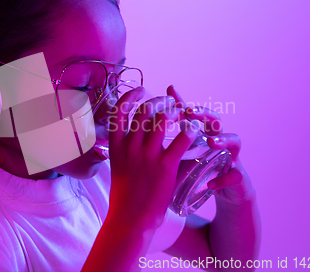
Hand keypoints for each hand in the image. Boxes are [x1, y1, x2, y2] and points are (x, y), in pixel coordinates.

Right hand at [108, 86, 198, 230]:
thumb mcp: (118, 165)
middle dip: (159, 101)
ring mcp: (147, 155)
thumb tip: (130, 134)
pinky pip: (182, 138)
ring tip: (182, 112)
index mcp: (116, 145)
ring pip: (162, 119)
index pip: (119, 110)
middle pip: (144, 110)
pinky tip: (193, 129)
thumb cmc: (125, 194)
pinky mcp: (165, 165)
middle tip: (169, 102)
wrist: (130, 219)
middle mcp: (130, 146)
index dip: (130, 96)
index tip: (141, 90)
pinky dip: (190, 129)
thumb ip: (124, 148)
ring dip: (174, 111)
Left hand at [166, 85, 255, 205]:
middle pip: (215, 120)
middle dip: (204, 114)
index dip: (183, 103)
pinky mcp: (238, 176)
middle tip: (190, 113)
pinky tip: (212, 184)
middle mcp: (219, 141)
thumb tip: (145, 129)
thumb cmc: (201, 169)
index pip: (193, 114)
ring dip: (223, 140)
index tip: (170, 92)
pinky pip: (235, 175)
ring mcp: (231, 156)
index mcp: (203, 135)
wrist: (224, 193)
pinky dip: (224, 179)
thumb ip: (168, 142)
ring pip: (234, 141)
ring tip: (211, 142)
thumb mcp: (182, 155)